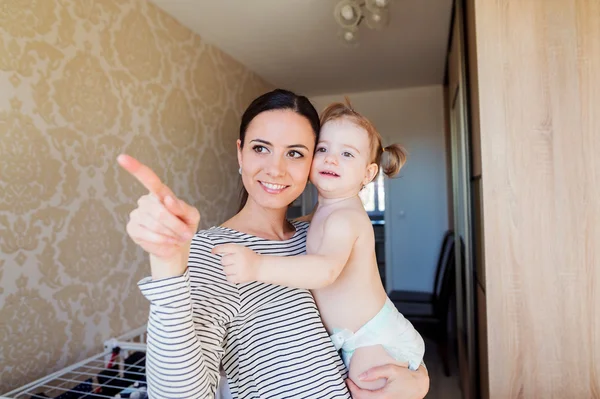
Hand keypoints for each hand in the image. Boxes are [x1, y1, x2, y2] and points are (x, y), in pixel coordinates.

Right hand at [117, 154, 199, 279]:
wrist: (177, 246)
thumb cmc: (185, 226)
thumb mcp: (191, 216)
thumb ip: (182, 207)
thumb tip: (167, 199)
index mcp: (160, 193)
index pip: (148, 179)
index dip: (136, 168)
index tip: (122, 158)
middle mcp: (146, 201)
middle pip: (159, 210)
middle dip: (176, 225)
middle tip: (186, 233)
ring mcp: (137, 214)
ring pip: (155, 224)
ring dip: (171, 233)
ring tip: (177, 237)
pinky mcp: (132, 228)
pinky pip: (148, 234)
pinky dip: (162, 240)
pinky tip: (168, 241)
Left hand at [211, 243, 259, 283]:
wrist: (260, 267)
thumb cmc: (249, 258)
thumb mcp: (241, 250)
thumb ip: (230, 250)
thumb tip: (214, 251)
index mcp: (240, 249)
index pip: (225, 248)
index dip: (217, 249)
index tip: (212, 251)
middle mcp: (239, 258)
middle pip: (223, 260)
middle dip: (226, 262)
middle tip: (233, 262)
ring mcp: (240, 268)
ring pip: (225, 270)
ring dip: (228, 270)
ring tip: (236, 268)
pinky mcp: (240, 277)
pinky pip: (228, 278)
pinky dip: (230, 277)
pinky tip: (236, 274)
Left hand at [346, 364, 428, 398]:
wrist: (420, 385)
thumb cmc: (407, 376)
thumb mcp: (391, 370)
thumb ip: (375, 372)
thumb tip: (360, 377)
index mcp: (384, 396)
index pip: (361, 396)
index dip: (352, 388)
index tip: (347, 380)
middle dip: (353, 393)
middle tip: (349, 383)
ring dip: (359, 397)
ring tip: (354, 387)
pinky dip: (366, 398)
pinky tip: (364, 392)